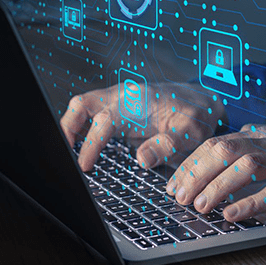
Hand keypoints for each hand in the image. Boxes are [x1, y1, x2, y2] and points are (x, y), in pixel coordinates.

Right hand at [60, 82, 225, 171]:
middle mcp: (124, 98)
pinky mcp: (119, 110)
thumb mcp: (191, 131)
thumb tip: (140, 159)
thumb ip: (168, 144)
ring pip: (84, 107)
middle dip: (67, 128)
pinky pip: (93, 115)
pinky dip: (83, 129)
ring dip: (72, 128)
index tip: (85, 166)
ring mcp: (119, 102)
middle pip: (82, 104)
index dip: (91, 143)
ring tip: (70, 154)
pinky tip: (84, 147)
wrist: (201, 100)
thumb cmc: (196, 114)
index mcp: (139, 102)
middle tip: (64, 156)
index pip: (104, 120)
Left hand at [165, 124, 265, 221]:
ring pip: (248, 166)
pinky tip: (234, 215)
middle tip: (178, 196)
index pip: (216, 143)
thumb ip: (249, 145)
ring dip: (219, 186)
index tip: (174, 182)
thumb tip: (217, 154)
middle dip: (197, 173)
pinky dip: (253, 202)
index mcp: (260, 134)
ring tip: (200, 206)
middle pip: (225, 150)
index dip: (191, 163)